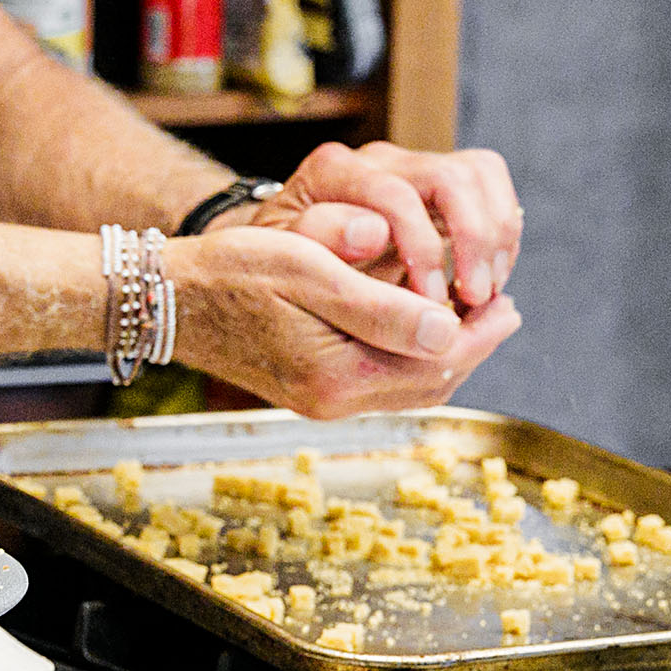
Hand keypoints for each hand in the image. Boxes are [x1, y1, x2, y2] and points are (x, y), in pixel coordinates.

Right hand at [164, 225, 521, 418]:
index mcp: (336, 375)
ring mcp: (318, 400)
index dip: (480, 330)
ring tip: (468, 317)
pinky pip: (379, 382)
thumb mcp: (305, 269)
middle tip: (501, 309)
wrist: (164, 299)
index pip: (436, 360)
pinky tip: (414, 328)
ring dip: (442, 352)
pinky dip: (408, 356)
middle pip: (429, 382)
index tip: (506, 299)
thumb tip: (446, 326)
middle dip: (471, 345)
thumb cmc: (227, 271)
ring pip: (407, 385)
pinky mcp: (307, 391)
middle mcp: (331, 400)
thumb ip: (378, 303)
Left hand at [219, 140, 523, 312]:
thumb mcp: (282, 256)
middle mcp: (375, 158)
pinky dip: (503, 229)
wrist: (286, 248)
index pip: (396, 196)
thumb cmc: (283, 259)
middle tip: (474, 299)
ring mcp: (411, 165)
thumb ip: (320, 240)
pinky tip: (490, 275)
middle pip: (451, 176)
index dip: (424, 250)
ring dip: (496, 236)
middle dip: (473, 240)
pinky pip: (490, 184)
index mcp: (331, 172)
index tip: (430, 302)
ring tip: (485, 292)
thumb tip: (374, 231)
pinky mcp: (441, 181)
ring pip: (480, 173)